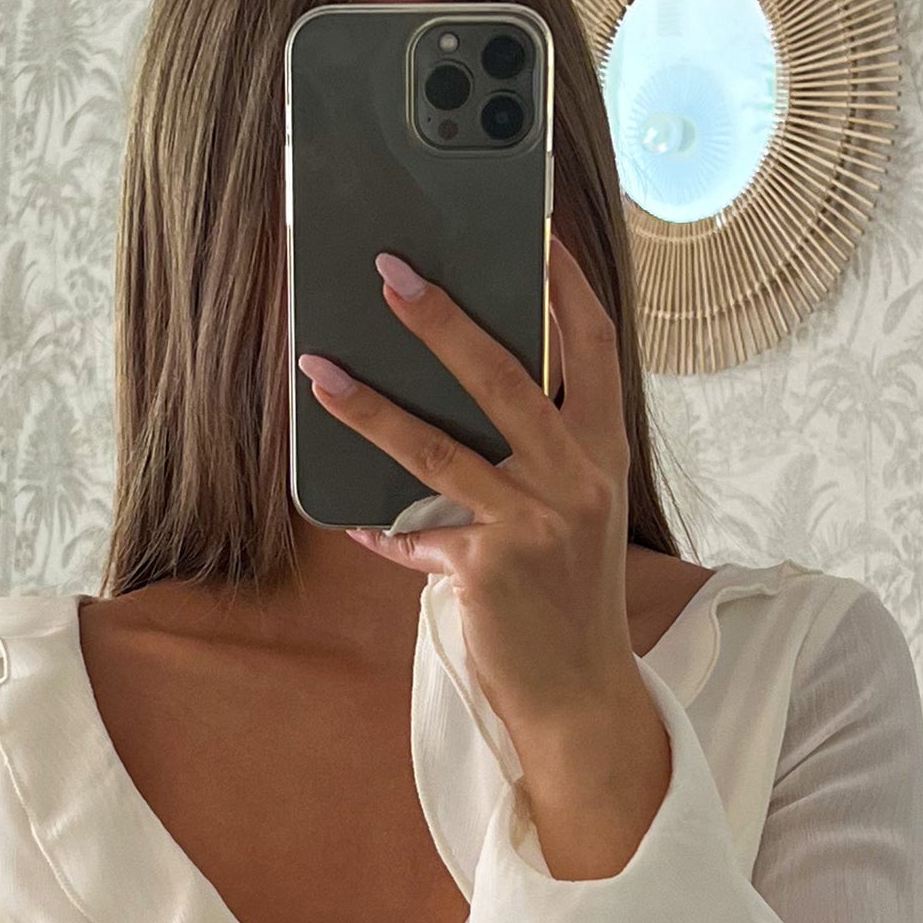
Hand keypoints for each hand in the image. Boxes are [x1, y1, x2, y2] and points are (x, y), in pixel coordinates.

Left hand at [295, 235, 671, 879]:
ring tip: (318, 366)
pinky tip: (347, 518)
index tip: (533, 226)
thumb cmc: (563, 601)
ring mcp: (536, 520)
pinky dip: (379, 530)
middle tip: (390, 268)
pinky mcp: (489, 566)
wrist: (578, 696)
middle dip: (441, 314)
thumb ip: (527, 462)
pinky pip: (412, 532)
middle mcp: (579, 475)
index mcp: (604, 450)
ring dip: (369, 403)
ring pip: (435, 445)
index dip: (563, 281)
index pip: (595, 343)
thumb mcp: (566, 518)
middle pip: (504, 371)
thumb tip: (445, 408)